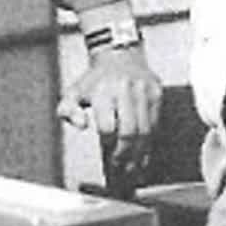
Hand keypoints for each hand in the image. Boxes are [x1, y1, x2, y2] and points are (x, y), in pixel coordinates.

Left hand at [56, 46, 160, 174]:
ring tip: (134, 168)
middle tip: (122, 169)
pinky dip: (150, 142)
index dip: (108, 146)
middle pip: (129, 132)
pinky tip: (144, 154)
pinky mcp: (157, 94)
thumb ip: (68, 110)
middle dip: (125, 154)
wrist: (120, 56)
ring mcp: (144, 91)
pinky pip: (155, 124)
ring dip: (140, 154)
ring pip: (145, 131)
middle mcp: (125, 89)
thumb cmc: (95, 80)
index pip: (108, 127)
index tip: (108, 158)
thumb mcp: (73, 92)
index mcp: (103, 90)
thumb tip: (81, 125)